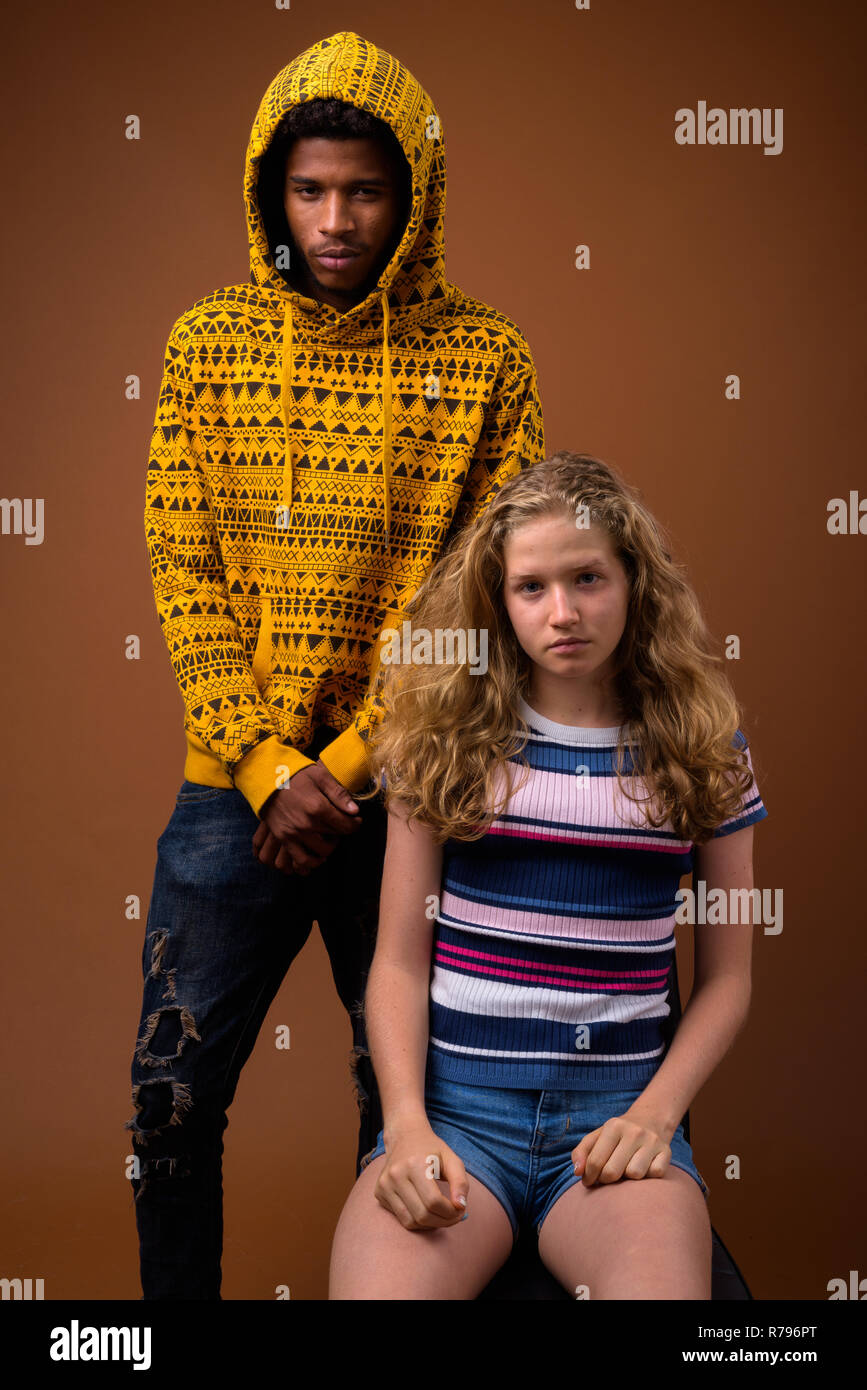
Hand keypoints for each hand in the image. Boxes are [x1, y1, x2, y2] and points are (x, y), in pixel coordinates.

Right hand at [251, 760, 361, 875]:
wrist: (266, 777)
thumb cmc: (295, 774)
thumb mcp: (320, 776)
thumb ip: (339, 794)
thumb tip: (355, 811)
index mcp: (318, 807)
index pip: (345, 825)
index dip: (355, 824)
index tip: (356, 820)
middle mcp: (306, 823)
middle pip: (334, 838)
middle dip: (341, 833)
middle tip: (340, 826)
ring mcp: (293, 833)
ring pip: (320, 853)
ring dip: (328, 850)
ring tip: (329, 841)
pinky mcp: (283, 838)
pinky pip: (300, 860)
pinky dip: (310, 862)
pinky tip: (316, 855)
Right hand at [374, 1121, 469, 1230]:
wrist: (404, 1136)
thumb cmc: (431, 1150)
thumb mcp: (451, 1159)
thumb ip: (460, 1182)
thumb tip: (461, 1207)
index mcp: (414, 1164)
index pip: (434, 1202)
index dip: (451, 1212)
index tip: (460, 1210)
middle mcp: (395, 1175)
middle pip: (422, 1215)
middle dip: (443, 1221)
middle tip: (454, 1216)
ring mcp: (384, 1185)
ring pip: (410, 1222)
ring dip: (430, 1225)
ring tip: (442, 1215)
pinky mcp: (379, 1193)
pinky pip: (401, 1219)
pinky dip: (417, 1221)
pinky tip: (426, 1209)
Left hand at [571, 1105, 673, 1187]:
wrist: (650, 1120)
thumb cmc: (617, 1135)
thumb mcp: (597, 1137)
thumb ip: (581, 1153)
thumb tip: (578, 1172)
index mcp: (614, 1126)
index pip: (595, 1162)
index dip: (588, 1177)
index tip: (588, 1180)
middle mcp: (634, 1132)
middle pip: (612, 1172)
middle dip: (606, 1180)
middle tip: (606, 1178)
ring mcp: (652, 1141)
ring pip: (634, 1175)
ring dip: (628, 1178)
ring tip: (625, 1169)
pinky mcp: (666, 1152)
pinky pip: (654, 1174)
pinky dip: (647, 1176)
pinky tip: (643, 1167)